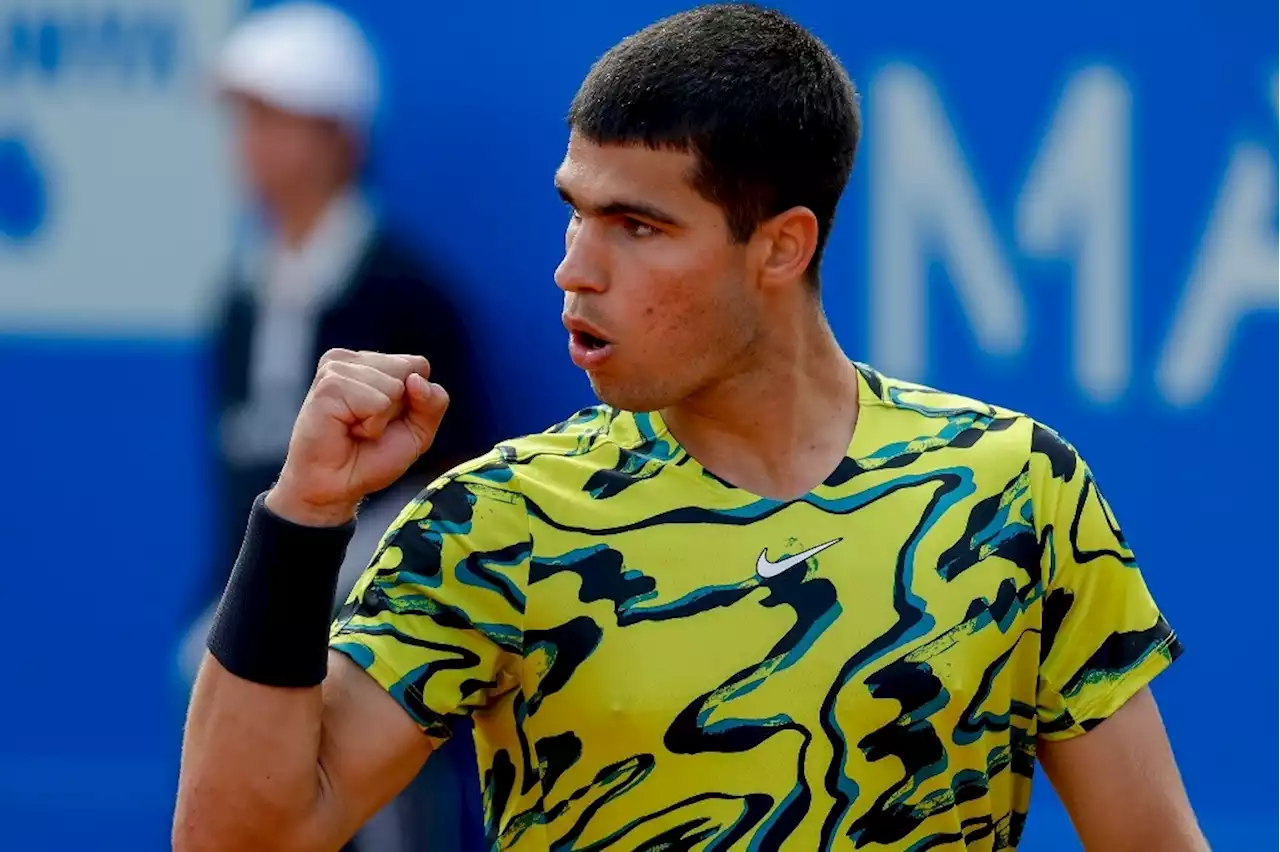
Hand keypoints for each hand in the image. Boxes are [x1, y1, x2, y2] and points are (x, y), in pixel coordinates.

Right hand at [266, 349, 449, 526]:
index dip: (415, 401)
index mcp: (372, 363)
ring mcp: (337, 369)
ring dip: (381, 419)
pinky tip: (347, 429)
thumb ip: (433, 401)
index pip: (419, 366)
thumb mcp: (418, 430)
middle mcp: (352, 360)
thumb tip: (416, 379)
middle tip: (368, 427)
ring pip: (394, 386)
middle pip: (408, 371)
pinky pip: (377, 401)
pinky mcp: (328, 386)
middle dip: (398, 409)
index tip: (387, 420)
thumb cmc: (371, 458)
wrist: (335, 487)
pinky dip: (370, 425)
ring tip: (355, 429)